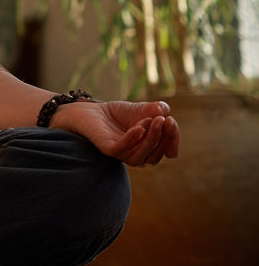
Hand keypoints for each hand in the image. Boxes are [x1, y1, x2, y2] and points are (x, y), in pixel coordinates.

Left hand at [51, 99, 179, 166]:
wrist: (91, 110)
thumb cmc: (118, 113)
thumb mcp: (141, 109)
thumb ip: (155, 110)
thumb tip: (165, 109)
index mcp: (147, 148)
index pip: (166, 152)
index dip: (172, 140)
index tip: (172, 122)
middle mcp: (136, 154)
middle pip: (155, 156)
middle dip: (163, 138)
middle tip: (165, 120)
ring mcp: (121, 153)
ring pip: (140, 156)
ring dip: (150, 140)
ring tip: (153, 121)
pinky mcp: (107, 149)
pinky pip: (121, 150)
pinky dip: (131, 141)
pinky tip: (138, 128)